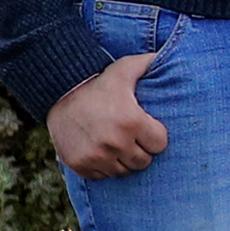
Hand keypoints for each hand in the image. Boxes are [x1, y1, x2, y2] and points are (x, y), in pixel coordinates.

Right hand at [47, 51, 168, 181]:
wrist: (59, 94)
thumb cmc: (99, 83)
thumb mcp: (125, 69)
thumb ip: (150, 63)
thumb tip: (170, 55)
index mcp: (132, 122)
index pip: (160, 145)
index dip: (156, 137)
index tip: (147, 130)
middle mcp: (115, 142)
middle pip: (143, 161)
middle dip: (141, 151)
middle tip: (133, 139)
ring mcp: (96, 156)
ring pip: (124, 171)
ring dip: (124, 160)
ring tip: (119, 145)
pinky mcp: (80, 164)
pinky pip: (103, 175)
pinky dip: (104, 167)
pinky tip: (103, 152)